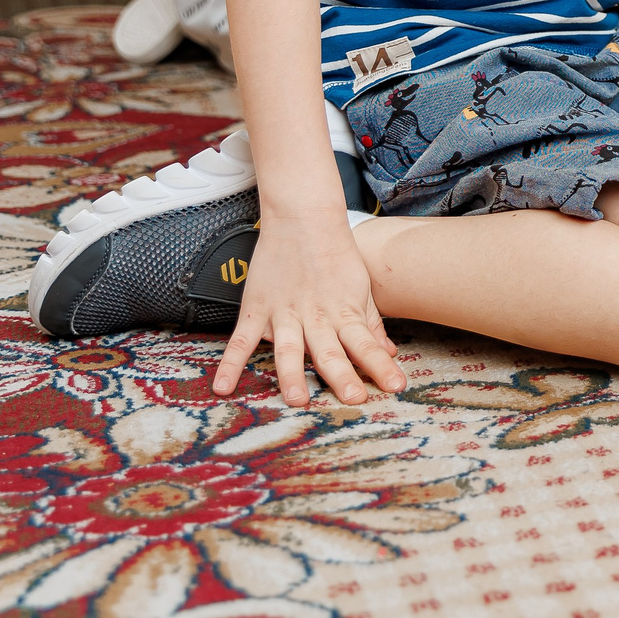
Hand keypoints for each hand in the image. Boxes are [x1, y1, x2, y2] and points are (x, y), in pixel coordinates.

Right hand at [215, 210, 406, 407]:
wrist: (303, 217)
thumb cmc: (336, 254)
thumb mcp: (360, 287)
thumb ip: (371, 323)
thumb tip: (387, 352)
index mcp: (344, 313)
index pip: (366, 345)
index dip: (381, 367)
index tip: (396, 387)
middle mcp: (316, 317)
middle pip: (330, 351)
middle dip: (342, 377)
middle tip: (354, 399)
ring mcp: (284, 313)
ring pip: (289, 349)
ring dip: (293, 375)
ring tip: (298, 400)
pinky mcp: (257, 308)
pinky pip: (242, 340)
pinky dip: (231, 363)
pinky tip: (223, 387)